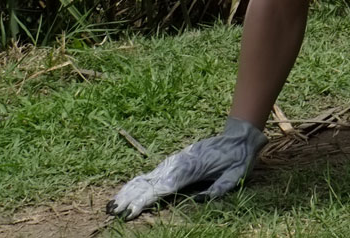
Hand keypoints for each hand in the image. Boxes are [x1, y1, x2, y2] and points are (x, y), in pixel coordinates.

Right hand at [105, 117, 267, 219]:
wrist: (237, 137)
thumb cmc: (237, 158)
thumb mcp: (235, 175)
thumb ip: (218, 189)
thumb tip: (199, 201)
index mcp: (189, 170)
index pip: (162, 189)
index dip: (144, 201)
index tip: (129, 211)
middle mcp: (177, 166)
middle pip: (148, 184)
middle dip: (129, 198)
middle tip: (113, 212)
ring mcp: (173, 163)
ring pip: (146, 179)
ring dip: (128, 191)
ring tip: (113, 204)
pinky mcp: (173, 162)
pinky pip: (151, 174)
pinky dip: (136, 184)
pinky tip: (127, 191)